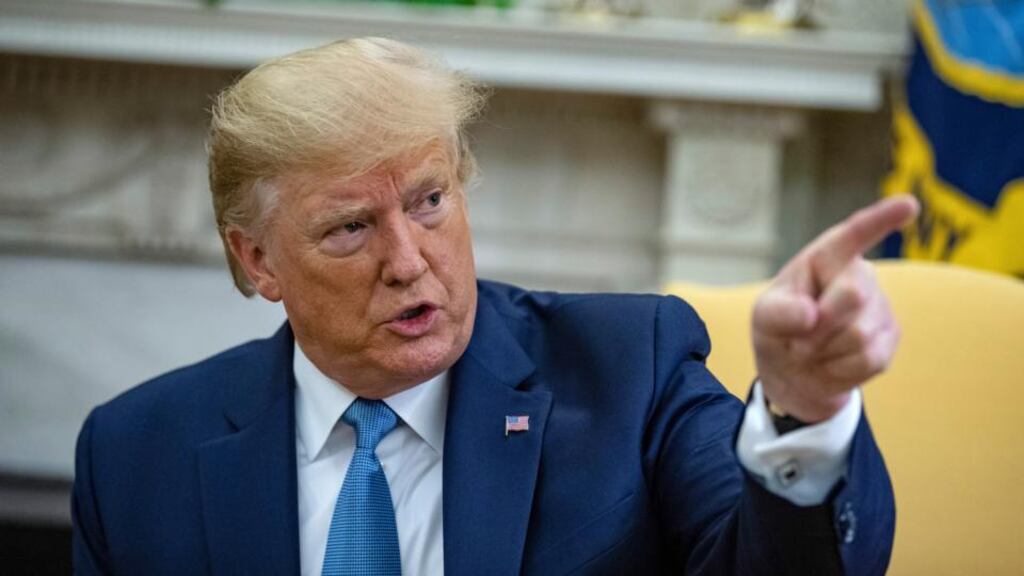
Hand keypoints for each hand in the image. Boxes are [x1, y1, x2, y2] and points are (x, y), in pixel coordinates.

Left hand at [752, 196, 919, 422]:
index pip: (855, 234)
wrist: (795, 371)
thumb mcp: (765, 318)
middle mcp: (861, 274)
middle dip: (819, 325)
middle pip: (853, 295)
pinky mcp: (890, 338)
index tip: (909, 204)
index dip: (882, 219)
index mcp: (827, 257)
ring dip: (824, 350)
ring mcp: (880, 306)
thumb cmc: (779, 330)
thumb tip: (811, 315)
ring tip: (813, 348)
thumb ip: (780, 313)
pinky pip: (868, 359)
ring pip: (858, 335)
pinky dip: (839, 368)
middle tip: (797, 340)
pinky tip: (831, 361)